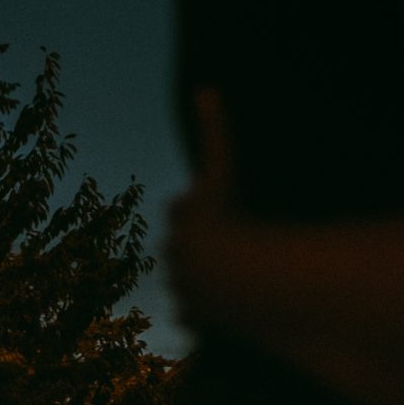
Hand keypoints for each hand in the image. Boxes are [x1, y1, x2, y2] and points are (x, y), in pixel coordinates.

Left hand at [165, 88, 254, 331]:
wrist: (228, 277)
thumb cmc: (226, 219)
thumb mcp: (222, 170)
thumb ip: (214, 129)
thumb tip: (205, 87)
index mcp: (181, 219)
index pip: (182, 207)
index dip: (195, 206)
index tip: (211, 205)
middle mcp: (175, 255)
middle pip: (182, 245)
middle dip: (195, 244)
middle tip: (221, 241)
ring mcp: (183, 288)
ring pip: (187, 281)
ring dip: (199, 279)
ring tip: (225, 276)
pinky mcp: (193, 317)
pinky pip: (195, 315)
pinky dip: (204, 314)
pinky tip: (221, 309)